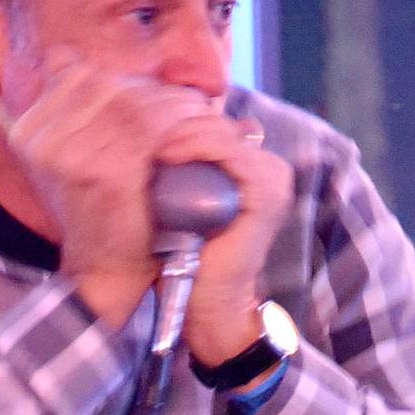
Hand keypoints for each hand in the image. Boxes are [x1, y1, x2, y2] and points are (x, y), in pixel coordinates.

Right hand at [6, 51, 215, 327]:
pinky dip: (182, 126)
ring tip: (205, 114)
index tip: (161, 96)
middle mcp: (39, 135)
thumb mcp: (74, 153)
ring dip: (178, 105)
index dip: (129, 83)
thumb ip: (71, 108)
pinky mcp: (101, 170)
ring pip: (135, 104)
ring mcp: (66, 151)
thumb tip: (62, 53)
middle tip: (195, 102)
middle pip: (110, 86)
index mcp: (29, 126)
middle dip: (157, 91)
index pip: (84, 77)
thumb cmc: (101, 210)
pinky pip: (150, 130)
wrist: (105, 270)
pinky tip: (201, 132)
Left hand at [156, 114, 293, 366]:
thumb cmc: (189, 251)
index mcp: (255, 165)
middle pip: (219, 122)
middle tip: (140, 127)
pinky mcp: (267, 190)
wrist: (207, 299)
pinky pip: (228, 150)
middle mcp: (271, 167)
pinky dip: (195, 146)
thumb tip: (151, 127)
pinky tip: (167, 152)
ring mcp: (274, 178)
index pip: (215, 122)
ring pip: (222, 131)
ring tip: (149, 140)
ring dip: (182, 129)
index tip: (140, 121)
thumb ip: (181, 165)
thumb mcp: (183, 198)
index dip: (177, 115)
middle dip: (176, 118)